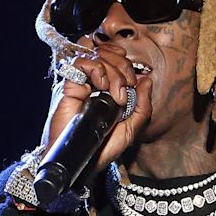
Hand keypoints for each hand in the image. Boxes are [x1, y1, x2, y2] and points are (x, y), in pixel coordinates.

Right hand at [41, 41, 153, 168]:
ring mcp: (81, 82)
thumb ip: (143, 107)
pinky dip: (95, 69)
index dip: (125, 62)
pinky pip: (81, 62)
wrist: (82, 161)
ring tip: (112, 93)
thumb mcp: (131, 129)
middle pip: (108, 53)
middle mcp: (93, 82)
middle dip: (122, 68)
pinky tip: (99, 87)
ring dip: (111, 70)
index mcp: (108, 87)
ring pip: (97, 55)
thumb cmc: (102, 148)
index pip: (115, 57)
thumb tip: (147, 80)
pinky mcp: (69, 86)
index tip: (132, 82)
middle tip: (124, 92)